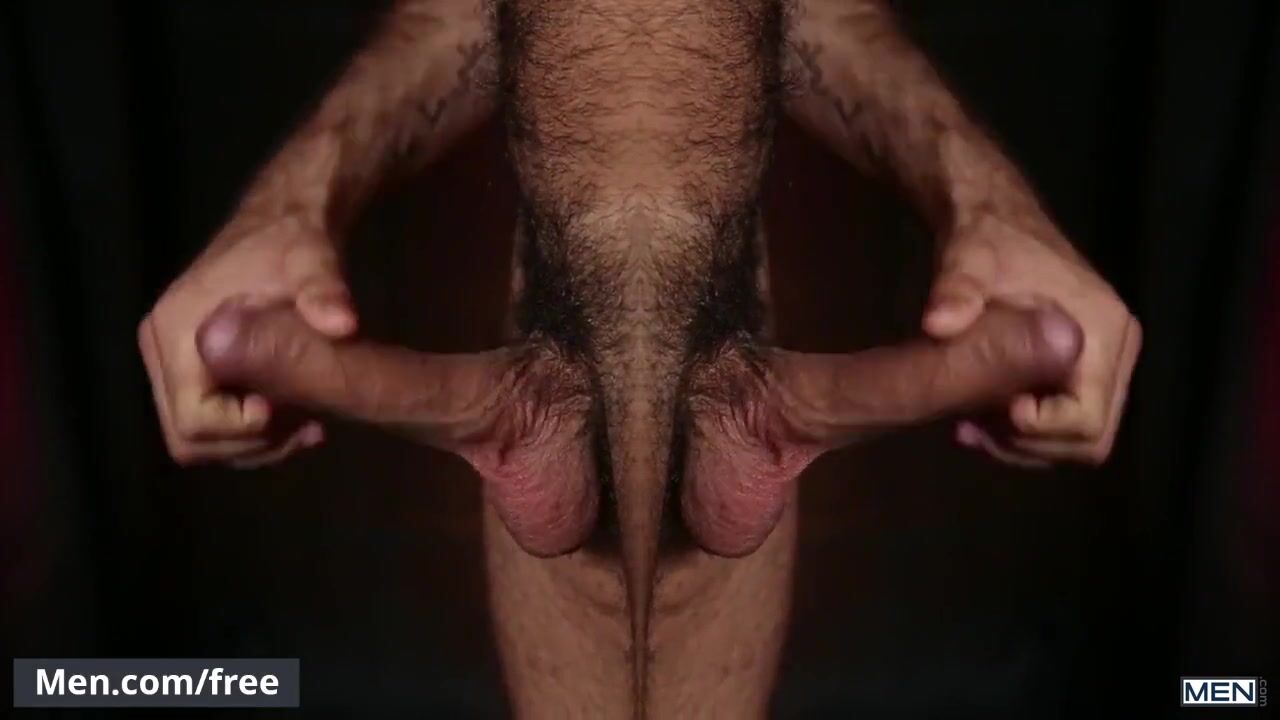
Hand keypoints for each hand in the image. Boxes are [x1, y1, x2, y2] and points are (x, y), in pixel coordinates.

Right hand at [137, 215, 356, 467]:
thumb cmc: (293, 243)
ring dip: (253, 445)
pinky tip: (297, 417)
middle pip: (189, 438)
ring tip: (308, 426)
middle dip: (249, 445)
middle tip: (307, 429)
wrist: (283, 224)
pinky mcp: (191, 368)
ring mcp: (172, 362)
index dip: (240, 430)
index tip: (289, 413)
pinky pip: (210, 421)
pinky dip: (250, 433)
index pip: (193, 418)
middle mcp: (162, 351)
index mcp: (176, 332)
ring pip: (199, 438)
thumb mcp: (313, 263)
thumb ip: (324, 292)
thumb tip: (342, 323)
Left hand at [923, 212, 1140, 465]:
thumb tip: (937, 323)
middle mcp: (1117, 350)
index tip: (991, 412)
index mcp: (1103, 331)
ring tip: (969, 427)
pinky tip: (980, 415)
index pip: (1087, 418)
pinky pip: (1067, 420)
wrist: (992, 218)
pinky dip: (1027, 431)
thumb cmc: (984, 239)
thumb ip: (956, 292)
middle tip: (971, 430)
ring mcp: (1105, 361)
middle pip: (1090, 439)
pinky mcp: (1085, 366)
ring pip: (1079, 438)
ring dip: (1025, 443)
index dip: (1039, 431)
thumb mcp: (966, 262)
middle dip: (1030, 445)